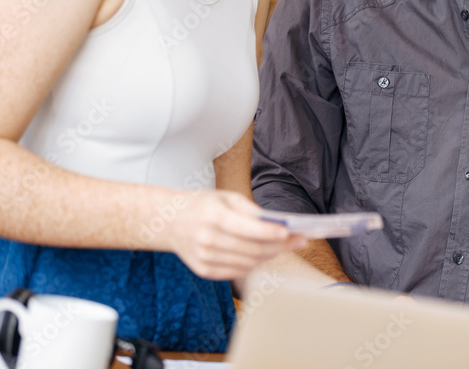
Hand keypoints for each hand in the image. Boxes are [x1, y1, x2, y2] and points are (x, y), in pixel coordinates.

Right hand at [161, 190, 306, 280]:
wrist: (169, 221)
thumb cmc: (203, 205)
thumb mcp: (225, 197)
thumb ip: (251, 210)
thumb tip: (277, 223)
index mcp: (214, 217)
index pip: (248, 229)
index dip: (271, 232)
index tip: (290, 232)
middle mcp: (208, 240)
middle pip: (252, 249)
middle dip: (279, 246)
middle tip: (299, 240)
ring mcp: (205, 258)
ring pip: (248, 263)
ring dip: (270, 255)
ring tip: (285, 246)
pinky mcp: (204, 270)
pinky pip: (237, 271)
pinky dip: (254, 264)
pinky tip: (264, 254)